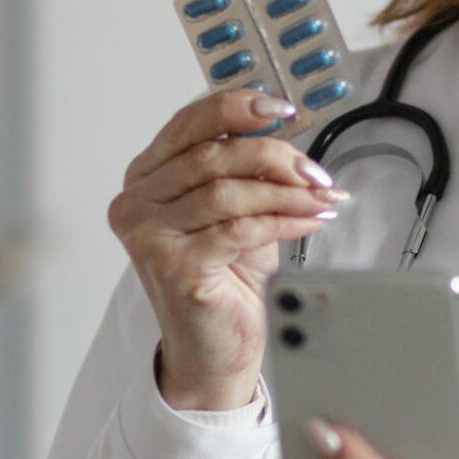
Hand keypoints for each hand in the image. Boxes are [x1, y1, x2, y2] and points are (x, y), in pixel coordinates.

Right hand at [108, 87, 350, 410]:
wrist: (213, 350)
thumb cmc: (224, 279)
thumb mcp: (237, 210)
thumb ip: (247, 171)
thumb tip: (286, 134)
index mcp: (146, 176)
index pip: (188, 123)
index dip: (236, 108)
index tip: (283, 109)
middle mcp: (136, 202)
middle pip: (211, 155)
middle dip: (274, 157)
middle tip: (315, 171)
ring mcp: (148, 236)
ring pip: (226, 192)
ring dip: (285, 192)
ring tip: (321, 198)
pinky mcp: (173, 267)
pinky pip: (238, 229)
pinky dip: (282, 221)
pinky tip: (309, 222)